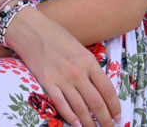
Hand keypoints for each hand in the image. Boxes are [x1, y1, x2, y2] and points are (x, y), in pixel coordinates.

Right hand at [5, 9, 120, 126]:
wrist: (29, 28)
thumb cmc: (54, 33)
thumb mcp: (78, 47)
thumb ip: (88, 65)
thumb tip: (97, 86)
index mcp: (89, 61)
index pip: (108, 90)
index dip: (115, 107)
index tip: (118, 116)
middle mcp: (78, 73)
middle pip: (96, 103)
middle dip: (105, 120)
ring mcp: (62, 79)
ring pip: (80, 108)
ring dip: (89, 122)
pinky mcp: (47, 83)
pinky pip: (61, 104)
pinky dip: (70, 117)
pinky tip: (75, 124)